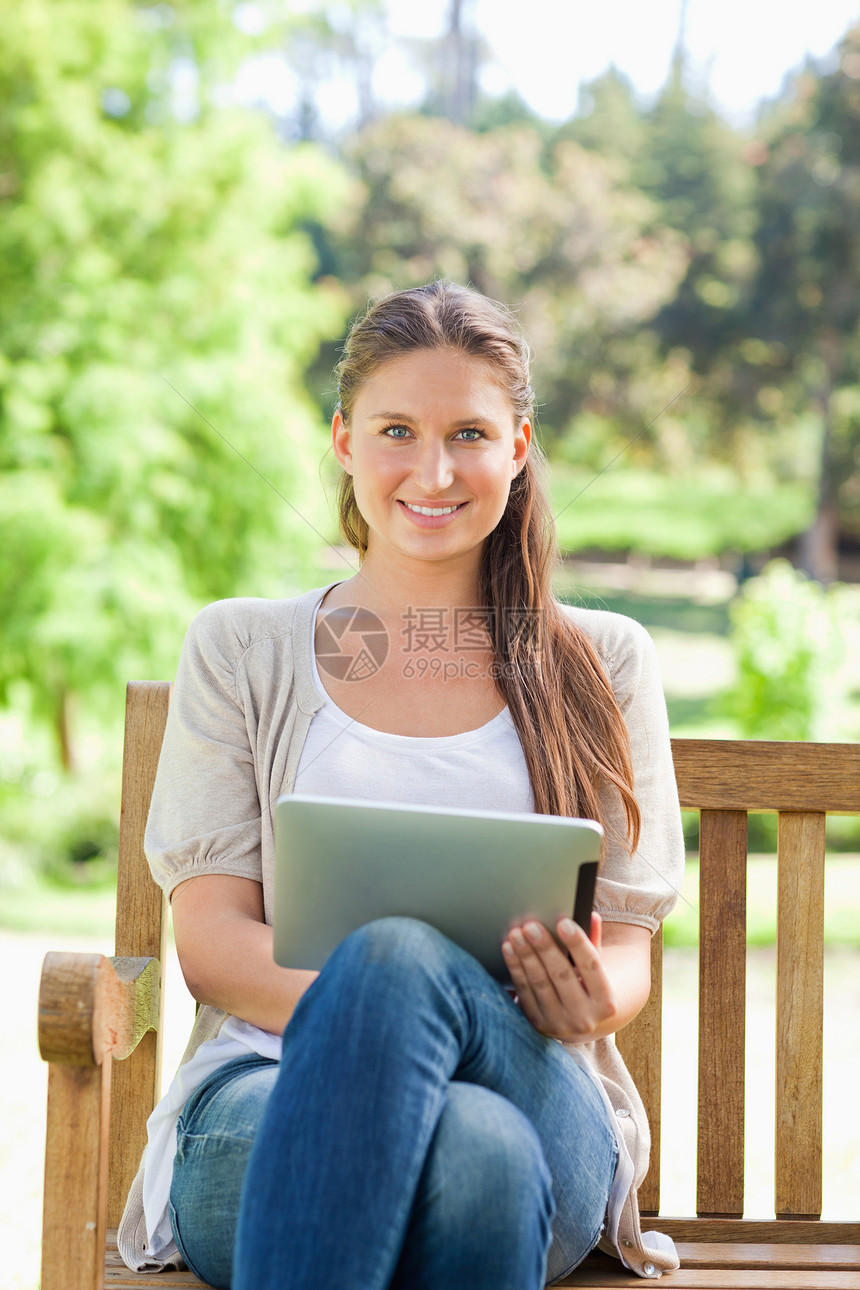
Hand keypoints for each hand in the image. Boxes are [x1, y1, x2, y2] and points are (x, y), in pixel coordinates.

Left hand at [502, 913, 617, 1042]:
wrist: (577, 1021)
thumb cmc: (587, 986)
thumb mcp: (596, 969)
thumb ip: (593, 942)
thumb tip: (591, 916)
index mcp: (606, 1002)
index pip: (592, 966)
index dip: (577, 943)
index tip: (562, 922)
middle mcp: (585, 1017)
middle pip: (562, 975)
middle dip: (545, 948)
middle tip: (531, 925)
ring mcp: (559, 1024)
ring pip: (539, 983)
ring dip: (526, 955)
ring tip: (517, 933)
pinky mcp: (537, 1024)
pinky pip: (523, 991)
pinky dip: (515, 968)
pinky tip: (509, 948)